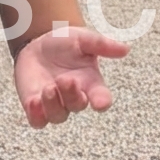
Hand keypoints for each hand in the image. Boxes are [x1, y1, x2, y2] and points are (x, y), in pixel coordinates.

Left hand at [13, 26, 129, 128]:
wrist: (36, 44)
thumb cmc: (64, 43)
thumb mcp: (82, 39)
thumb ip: (101, 44)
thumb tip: (125, 49)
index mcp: (90, 83)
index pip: (101, 98)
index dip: (102, 101)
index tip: (100, 102)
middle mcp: (74, 96)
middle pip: (77, 106)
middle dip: (72, 95)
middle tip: (64, 79)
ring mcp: (55, 103)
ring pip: (57, 116)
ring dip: (53, 105)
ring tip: (48, 88)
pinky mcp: (36, 107)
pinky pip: (38, 121)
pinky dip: (36, 115)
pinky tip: (33, 101)